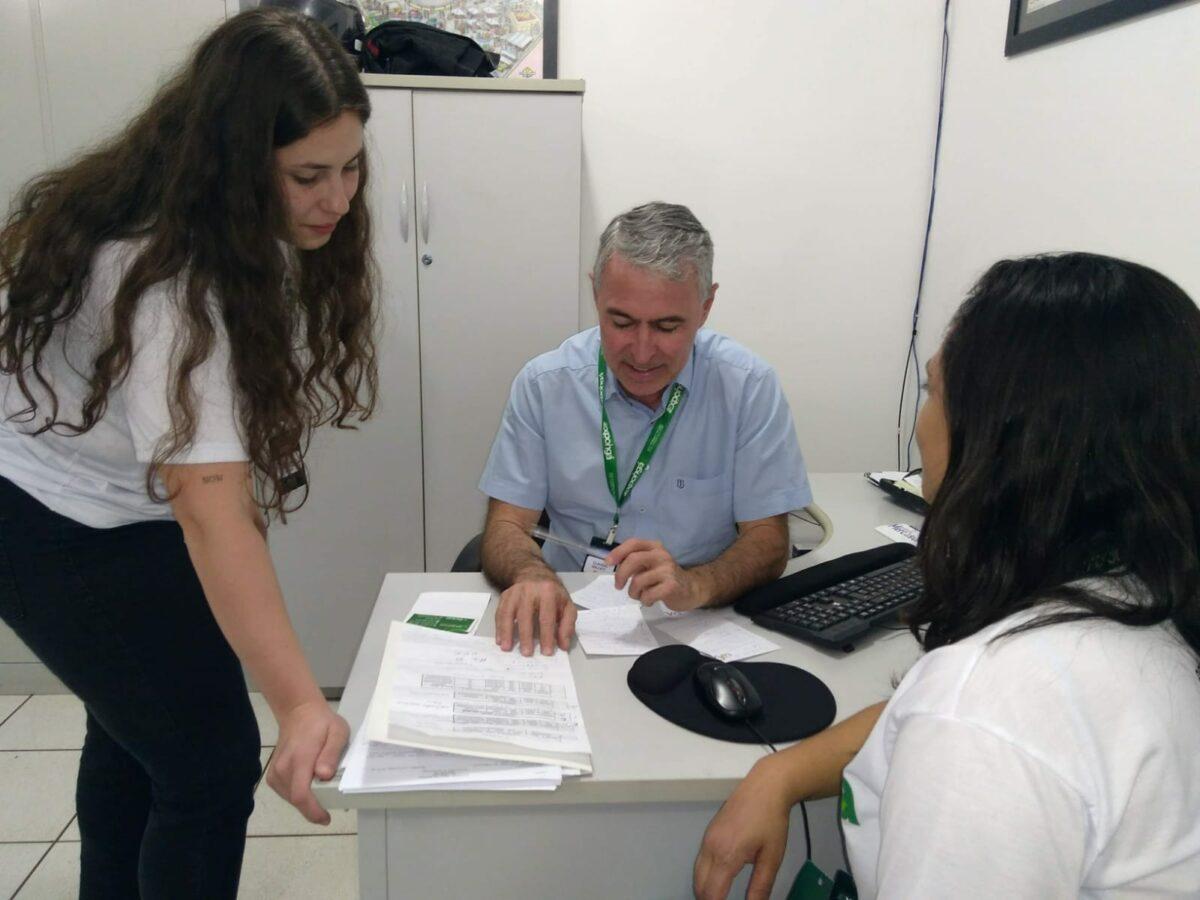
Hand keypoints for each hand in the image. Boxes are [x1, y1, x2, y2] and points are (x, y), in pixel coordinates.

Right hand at [265, 699, 348, 824]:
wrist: (299, 712)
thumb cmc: (322, 723)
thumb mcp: (338, 732)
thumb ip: (331, 754)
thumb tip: (324, 776)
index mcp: (300, 759)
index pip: (301, 794)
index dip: (313, 811)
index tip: (326, 818)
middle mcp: (283, 768)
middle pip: (296, 800)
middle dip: (313, 808)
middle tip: (330, 803)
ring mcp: (275, 772)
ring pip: (290, 798)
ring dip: (306, 802)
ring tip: (321, 794)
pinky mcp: (272, 775)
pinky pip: (285, 793)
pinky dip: (297, 795)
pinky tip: (309, 787)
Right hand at [494, 577, 575, 655]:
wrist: (535, 575)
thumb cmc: (553, 595)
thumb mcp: (567, 606)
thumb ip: (567, 626)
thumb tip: (563, 645)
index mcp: (548, 593)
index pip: (547, 617)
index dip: (547, 636)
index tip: (546, 652)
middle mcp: (530, 590)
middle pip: (526, 615)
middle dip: (526, 636)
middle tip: (526, 653)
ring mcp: (515, 592)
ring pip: (509, 612)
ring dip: (507, 631)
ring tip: (506, 648)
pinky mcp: (505, 595)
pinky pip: (500, 612)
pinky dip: (499, 627)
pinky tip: (499, 640)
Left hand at [607, 539, 706, 610]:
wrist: (691, 589)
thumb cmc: (664, 577)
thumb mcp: (650, 564)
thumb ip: (635, 562)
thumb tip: (612, 562)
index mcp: (654, 547)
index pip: (633, 543)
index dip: (618, 552)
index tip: (608, 563)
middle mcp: (661, 555)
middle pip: (633, 560)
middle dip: (620, 575)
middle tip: (618, 586)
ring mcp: (668, 570)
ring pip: (638, 581)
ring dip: (634, 593)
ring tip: (641, 596)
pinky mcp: (671, 586)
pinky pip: (647, 595)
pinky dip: (645, 600)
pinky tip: (651, 600)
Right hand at [694, 757, 793, 899]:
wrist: (764, 786)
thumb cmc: (771, 821)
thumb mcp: (772, 856)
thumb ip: (761, 885)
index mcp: (726, 856)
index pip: (712, 893)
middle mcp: (710, 848)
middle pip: (699, 885)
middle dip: (709, 899)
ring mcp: (707, 838)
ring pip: (697, 872)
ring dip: (706, 887)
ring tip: (722, 896)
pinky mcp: (708, 832)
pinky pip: (700, 860)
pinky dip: (706, 873)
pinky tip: (721, 876)